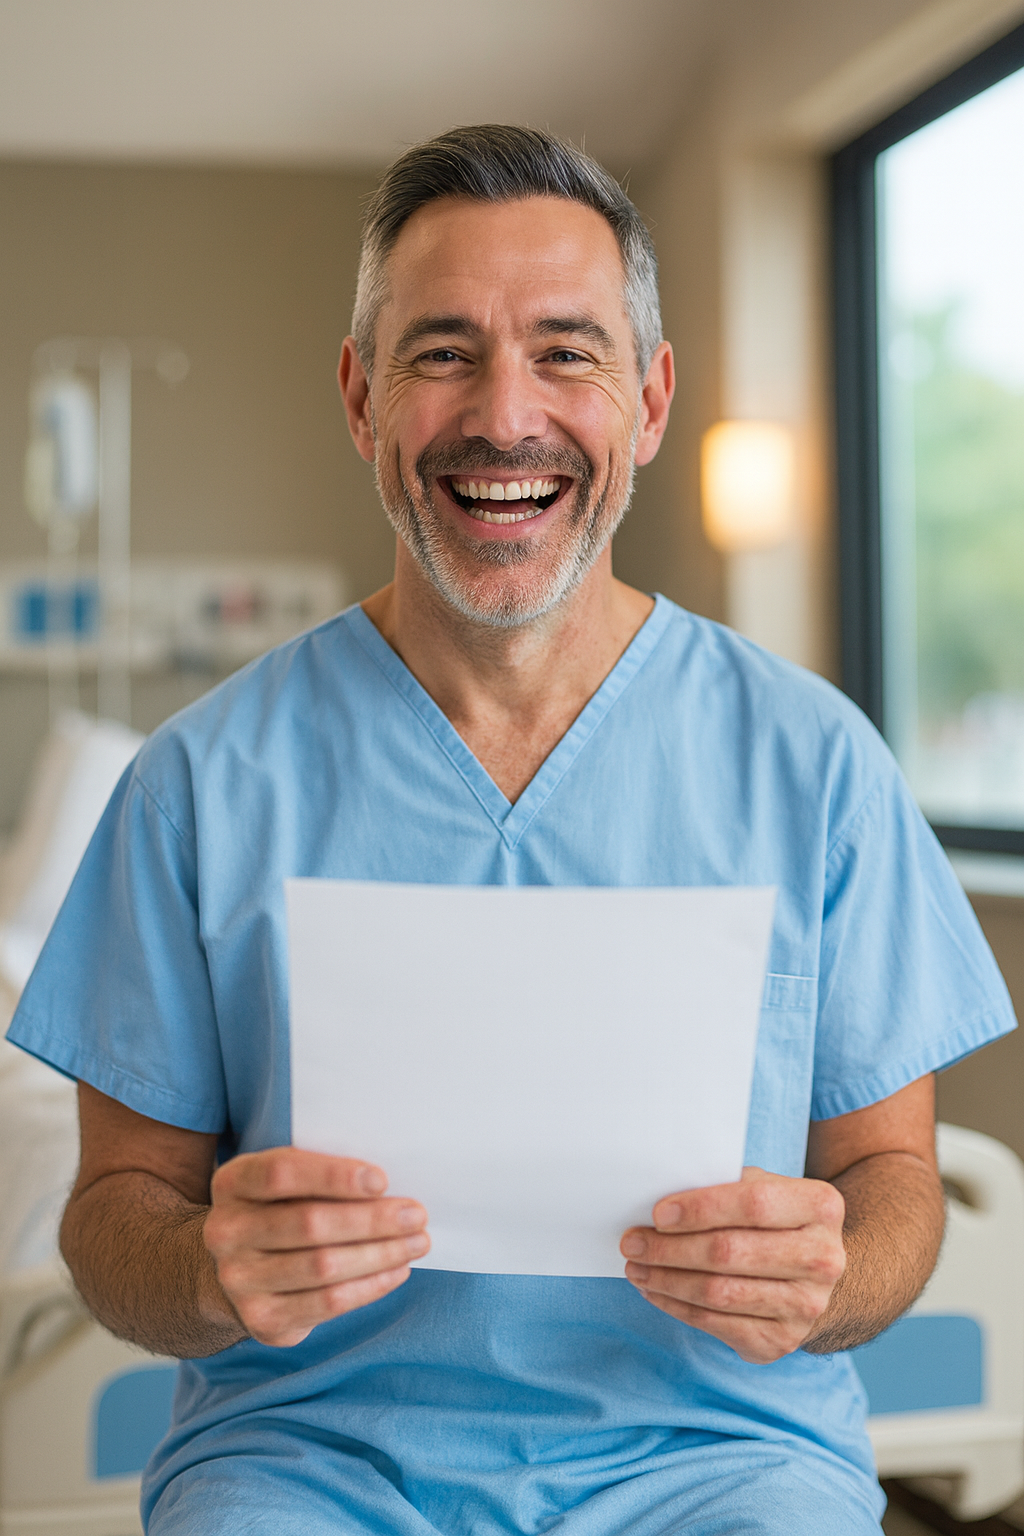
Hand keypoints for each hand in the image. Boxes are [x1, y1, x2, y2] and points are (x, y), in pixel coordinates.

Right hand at [204, 1147, 428, 1346]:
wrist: (236, 1267)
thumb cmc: (280, 1208)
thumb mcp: (285, 1181)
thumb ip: (321, 1174)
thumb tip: (386, 1185)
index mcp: (233, 1182)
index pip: (281, 1173)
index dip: (333, 1176)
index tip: (381, 1180)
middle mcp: (226, 1232)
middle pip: (309, 1224)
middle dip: (372, 1220)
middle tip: (416, 1214)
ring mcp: (239, 1280)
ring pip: (323, 1266)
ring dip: (380, 1254)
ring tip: (417, 1242)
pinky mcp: (263, 1319)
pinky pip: (328, 1303)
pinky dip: (370, 1286)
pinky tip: (397, 1270)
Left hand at [620, 1167, 845, 1362]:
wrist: (812, 1272)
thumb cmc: (773, 1218)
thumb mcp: (763, 1187)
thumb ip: (725, 1185)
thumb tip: (661, 1198)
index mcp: (820, 1207)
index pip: (753, 1204)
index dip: (701, 1209)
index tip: (658, 1213)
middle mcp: (822, 1259)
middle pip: (729, 1252)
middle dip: (670, 1248)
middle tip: (632, 1242)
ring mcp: (806, 1306)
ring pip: (718, 1292)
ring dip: (666, 1280)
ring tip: (636, 1267)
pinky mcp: (782, 1340)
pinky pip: (716, 1324)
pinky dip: (676, 1306)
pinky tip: (655, 1290)